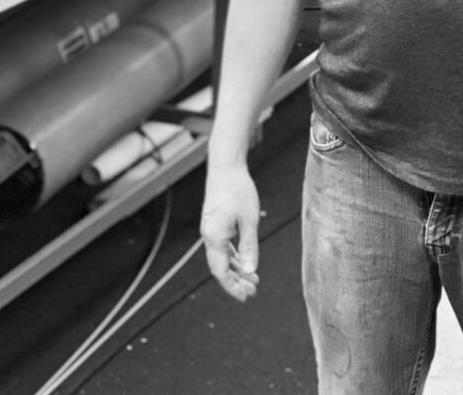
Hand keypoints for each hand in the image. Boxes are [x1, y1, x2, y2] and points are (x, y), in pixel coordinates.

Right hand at [200, 164, 260, 301]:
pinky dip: (233, 255)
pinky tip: (244, 260)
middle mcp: (209, 235)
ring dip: (237, 268)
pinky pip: (223, 245)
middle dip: (236, 280)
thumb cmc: (238, 190)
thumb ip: (249, 247)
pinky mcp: (215, 222)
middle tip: (253, 290)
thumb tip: (251, 271)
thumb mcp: (249, 220)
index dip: (233, 286)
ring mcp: (211, 229)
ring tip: (253, 278)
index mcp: (215, 238)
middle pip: (221, 267)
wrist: (226, 167)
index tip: (246, 296)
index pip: (221, 271)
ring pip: (222, 256)